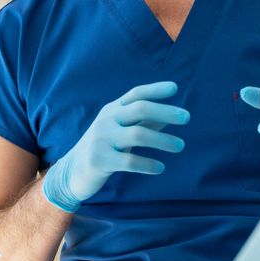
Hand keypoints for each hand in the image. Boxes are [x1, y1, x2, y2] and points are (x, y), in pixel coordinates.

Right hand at [42, 81, 189, 211]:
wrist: (71, 172)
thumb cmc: (104, 147)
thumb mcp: (121, 131)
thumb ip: (144, 122)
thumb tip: (171, 115)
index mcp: (113, 110)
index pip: (136, 94)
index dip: (155, 89)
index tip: (175, 88)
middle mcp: (107, 120)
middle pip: (140, 109)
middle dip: (166, 111)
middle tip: (187, 117)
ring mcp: (102, 139)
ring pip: (138, 134)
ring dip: (163, 139)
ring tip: (180, 146)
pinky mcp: (100, 160)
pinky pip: (129, 161)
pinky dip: (148, 164)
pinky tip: (160, 167)